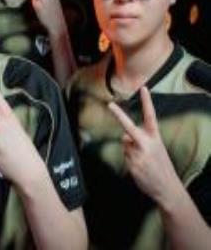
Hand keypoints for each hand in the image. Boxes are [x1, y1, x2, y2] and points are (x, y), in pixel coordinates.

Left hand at [108, 87, 179, 204]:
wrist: (168, 189)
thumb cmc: (161, 167)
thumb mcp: (156, 149)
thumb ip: (141, 140)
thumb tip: (125, 137)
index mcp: (155, 138)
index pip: (150, 116)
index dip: (147, 102)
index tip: (143, 88)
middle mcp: (146, 144)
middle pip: (129, 127)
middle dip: (119, 115)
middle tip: (109, 105)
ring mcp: (138, 154)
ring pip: (125, 144)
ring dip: (130, 150)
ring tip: (143, 161)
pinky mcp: (131, 164)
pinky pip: (125, 155)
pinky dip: (130, 160)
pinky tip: (140, 168)